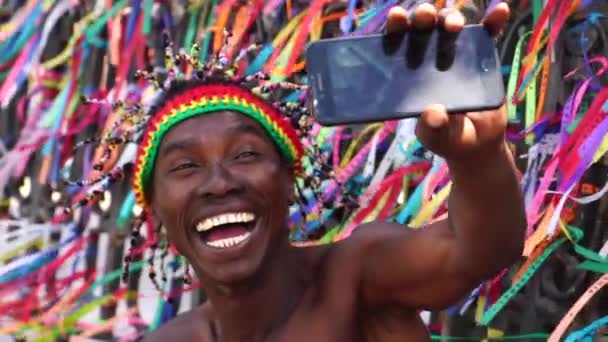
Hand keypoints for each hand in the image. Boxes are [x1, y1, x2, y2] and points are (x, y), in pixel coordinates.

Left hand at [385, 2, 510, 161]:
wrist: (477, 143)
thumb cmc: (446, 137)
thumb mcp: (436, 136)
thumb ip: (432, 128)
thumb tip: (434, 114)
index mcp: (408, 71)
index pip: (397, 43)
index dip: (395, 27)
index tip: (397, 18)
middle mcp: (429, 56)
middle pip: (423, 27)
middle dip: (422, 16)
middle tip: (424, 17)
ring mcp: (456, 54)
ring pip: (450, 25)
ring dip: (451, 17)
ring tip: (454, 26)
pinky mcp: (482, 56)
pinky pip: (488, 34)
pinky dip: (493, 20)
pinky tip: (500, 10)